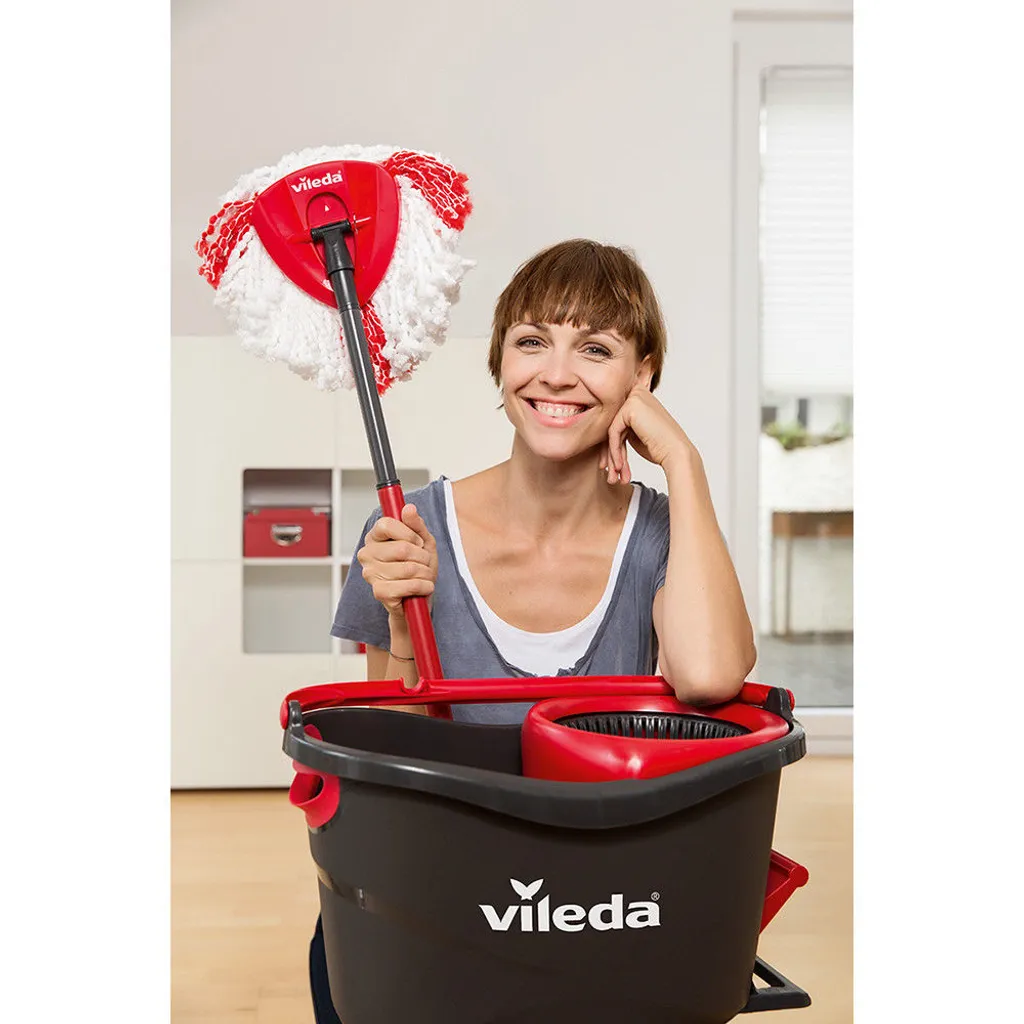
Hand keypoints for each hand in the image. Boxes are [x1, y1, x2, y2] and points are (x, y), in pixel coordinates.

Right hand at [356, 503, 437, 617]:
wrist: (419, 598)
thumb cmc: (419, 567)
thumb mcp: (422, 541)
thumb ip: (416, 524)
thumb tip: (408, 508)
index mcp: (374, 537)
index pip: (386, 524)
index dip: (409, 533)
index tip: (418, 542)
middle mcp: (367, 554)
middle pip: (402, 548)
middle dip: (422, 557)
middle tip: (424, 562)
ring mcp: (370, 574)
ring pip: (409, 568)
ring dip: (425, 573)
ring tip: (424, 576)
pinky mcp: (379, 592)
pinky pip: (409, 585)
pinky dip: (423, 586)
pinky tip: (423, 587)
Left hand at [602, 386, 696, 484]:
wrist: (676, 453)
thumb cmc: (660, 447)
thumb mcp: (636, 434)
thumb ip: (621, 427)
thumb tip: (601, 430)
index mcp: (640, 395)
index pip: (617, 419)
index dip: (613, 444)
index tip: (612, 466)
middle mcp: (637, 391)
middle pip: (613, 423)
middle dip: (610, 451)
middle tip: (612, 473)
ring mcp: (635, 397)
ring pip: (612, 429)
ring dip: (612, 454)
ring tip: (615, 475)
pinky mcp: (631, 407)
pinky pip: (613, 431)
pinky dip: (615, 450)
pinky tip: (620, 465)